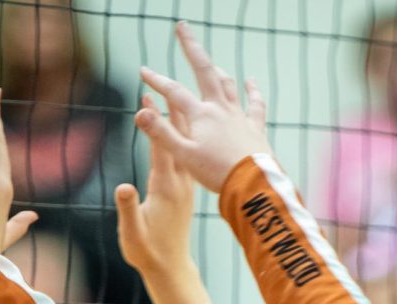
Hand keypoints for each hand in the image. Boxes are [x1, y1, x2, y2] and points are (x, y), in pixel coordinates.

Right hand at [115, 95, 195, 276]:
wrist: (173, 269)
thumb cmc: (148, 251)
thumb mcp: (132, 232)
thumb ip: (128, 207)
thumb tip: (123, 186)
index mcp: (167, 185)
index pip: (162, 143)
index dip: (155, 117)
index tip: (148, 90)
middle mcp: (184, 180)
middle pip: (183, 132)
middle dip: (173, 101)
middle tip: (165, 75)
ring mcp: (192, 182)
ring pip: (196, 138)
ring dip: (190, 110)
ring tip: (193, 79)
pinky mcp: (193, 188)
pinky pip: (201, 151)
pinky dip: (201, 131)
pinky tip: (206, 117)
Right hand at [136, 21, 271, 192]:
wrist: (251, 183)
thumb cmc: (216, 172)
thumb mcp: (183, 155)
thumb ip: (161, 133)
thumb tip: (140, 111)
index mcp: (200, 115)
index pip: (174, 92)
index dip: (157, 80)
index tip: (143, 71)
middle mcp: (220, 108)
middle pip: (204, 70)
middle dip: (191, 48)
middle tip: (182, 28)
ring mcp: (239, 116)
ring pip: (227, 84)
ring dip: (217, 70)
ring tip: (211, 63)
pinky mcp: (255, 128)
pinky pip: (255, 104)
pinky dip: (253, 91)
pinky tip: (251, 81)